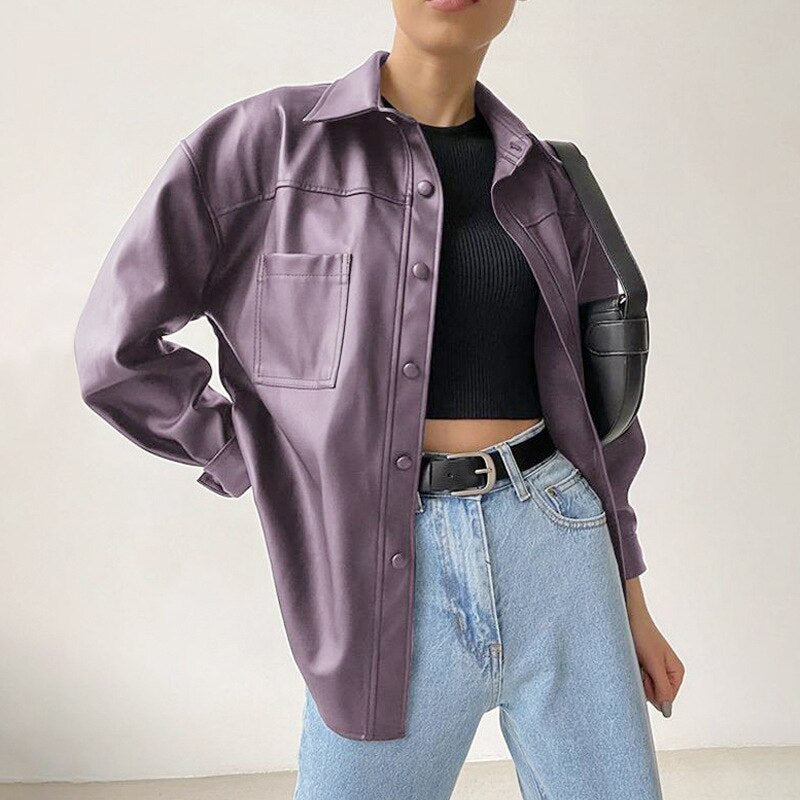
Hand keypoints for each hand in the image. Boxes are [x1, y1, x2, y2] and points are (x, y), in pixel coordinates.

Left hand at [625, 577, 684, 715]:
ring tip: (636, 659)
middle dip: (643, 684)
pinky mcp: (644, 666)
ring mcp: (655, 670)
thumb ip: (662, 687)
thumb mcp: (653, 663)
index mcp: (677, 673)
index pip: (665, 700)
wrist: (629, 615)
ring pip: (644, 688)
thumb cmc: (642, 634)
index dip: (652, 690)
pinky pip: (637, 678)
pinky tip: (632, 658)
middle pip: (654, 696)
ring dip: (636, 677)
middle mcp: (668, 673)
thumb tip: (667, 712)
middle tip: (640, 664)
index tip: (646, 672)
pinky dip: (632, 671)